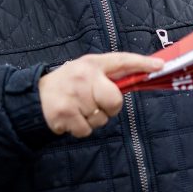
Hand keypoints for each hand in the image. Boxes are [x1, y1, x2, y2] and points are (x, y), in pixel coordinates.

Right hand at [39, 52, 162, 137]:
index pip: (121, 61)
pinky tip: (70, 118)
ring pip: (101, 119)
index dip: (142, 63)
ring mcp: (74, 95)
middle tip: (95, 105)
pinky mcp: (65, 113)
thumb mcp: (84, 72)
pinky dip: (80, 129)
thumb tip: (137, 81)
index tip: (159, 66)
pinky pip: (87, 130)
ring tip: (77, 109)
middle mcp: (84, 76)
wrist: (33, 97)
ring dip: (92, 120)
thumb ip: (107, 77)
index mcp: (92, 64)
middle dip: (109, 109)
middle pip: (115, 101)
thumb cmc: (66, 85)